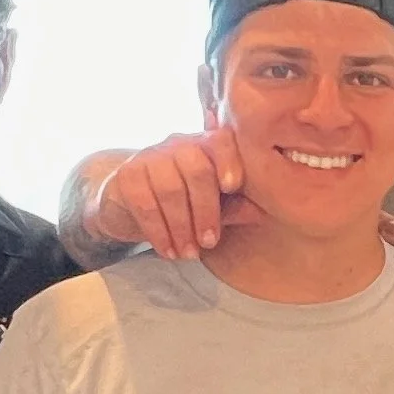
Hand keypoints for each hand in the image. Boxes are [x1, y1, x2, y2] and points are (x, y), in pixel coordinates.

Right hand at [90, 128, 255, 259]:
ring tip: (188, 254)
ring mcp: (149, 156)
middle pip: (197, 168)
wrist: (128, 205)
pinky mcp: (127, 176)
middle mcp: (177, 143)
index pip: (221, 140)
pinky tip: (168, 251)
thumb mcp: (211, 205)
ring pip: (170, 189)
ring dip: (182, 227)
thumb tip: (266, 210)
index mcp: (205, 146)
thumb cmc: (180, 203)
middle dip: (206, 210)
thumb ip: (235, 205)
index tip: (233, 187)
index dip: (229, 159)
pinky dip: (159, 232)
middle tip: (208, 243)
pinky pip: (145, 204)